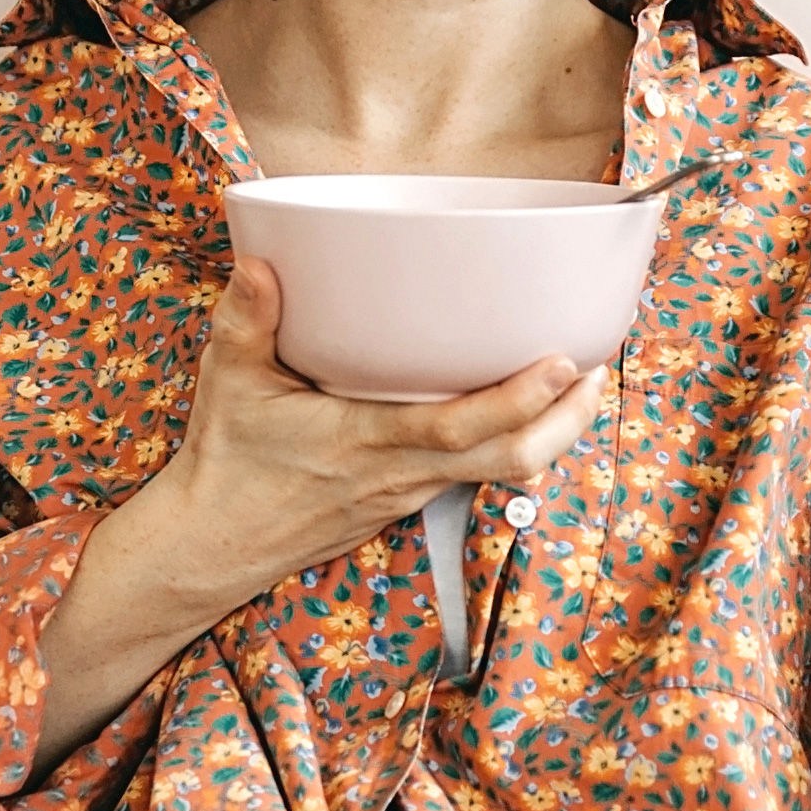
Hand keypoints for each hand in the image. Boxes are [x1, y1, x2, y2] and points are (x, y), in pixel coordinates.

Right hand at [130, 252, 612, 598]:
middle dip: (564, 420)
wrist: (213, 545)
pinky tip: (529, 413)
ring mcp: (409, 493)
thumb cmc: (226, 463)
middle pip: (509, 459)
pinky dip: (513, 446)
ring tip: (580, 384)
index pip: (457, 429)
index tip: (561, 362)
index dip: (518, 400)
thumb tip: (260, 264)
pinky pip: (475, 477)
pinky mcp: (406, 502)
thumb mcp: (228, 383)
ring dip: (549, 434)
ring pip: (501, 474)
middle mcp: (399, 474)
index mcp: (363, 443)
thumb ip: (245, 320)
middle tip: (597, 368)